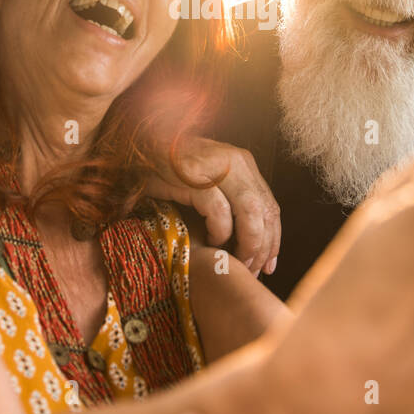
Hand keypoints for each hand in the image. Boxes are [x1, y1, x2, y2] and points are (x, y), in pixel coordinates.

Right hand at [145, 137, 280, 275]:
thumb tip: (252, 237)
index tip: (269, 265)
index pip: (270, 205)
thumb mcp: (208, 179)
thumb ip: (231, 198)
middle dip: (263, 246)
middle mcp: (236, 162)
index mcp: (242, 163)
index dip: (273, 239)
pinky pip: (219, 211)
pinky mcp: (195, 175)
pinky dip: (219, 231)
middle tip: (254, 270)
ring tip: (237, 260)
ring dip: (247, 243)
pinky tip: (212, 241)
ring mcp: (217, 167)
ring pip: (250, 212)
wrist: (140, 143)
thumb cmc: (172, 168)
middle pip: (265, 211)